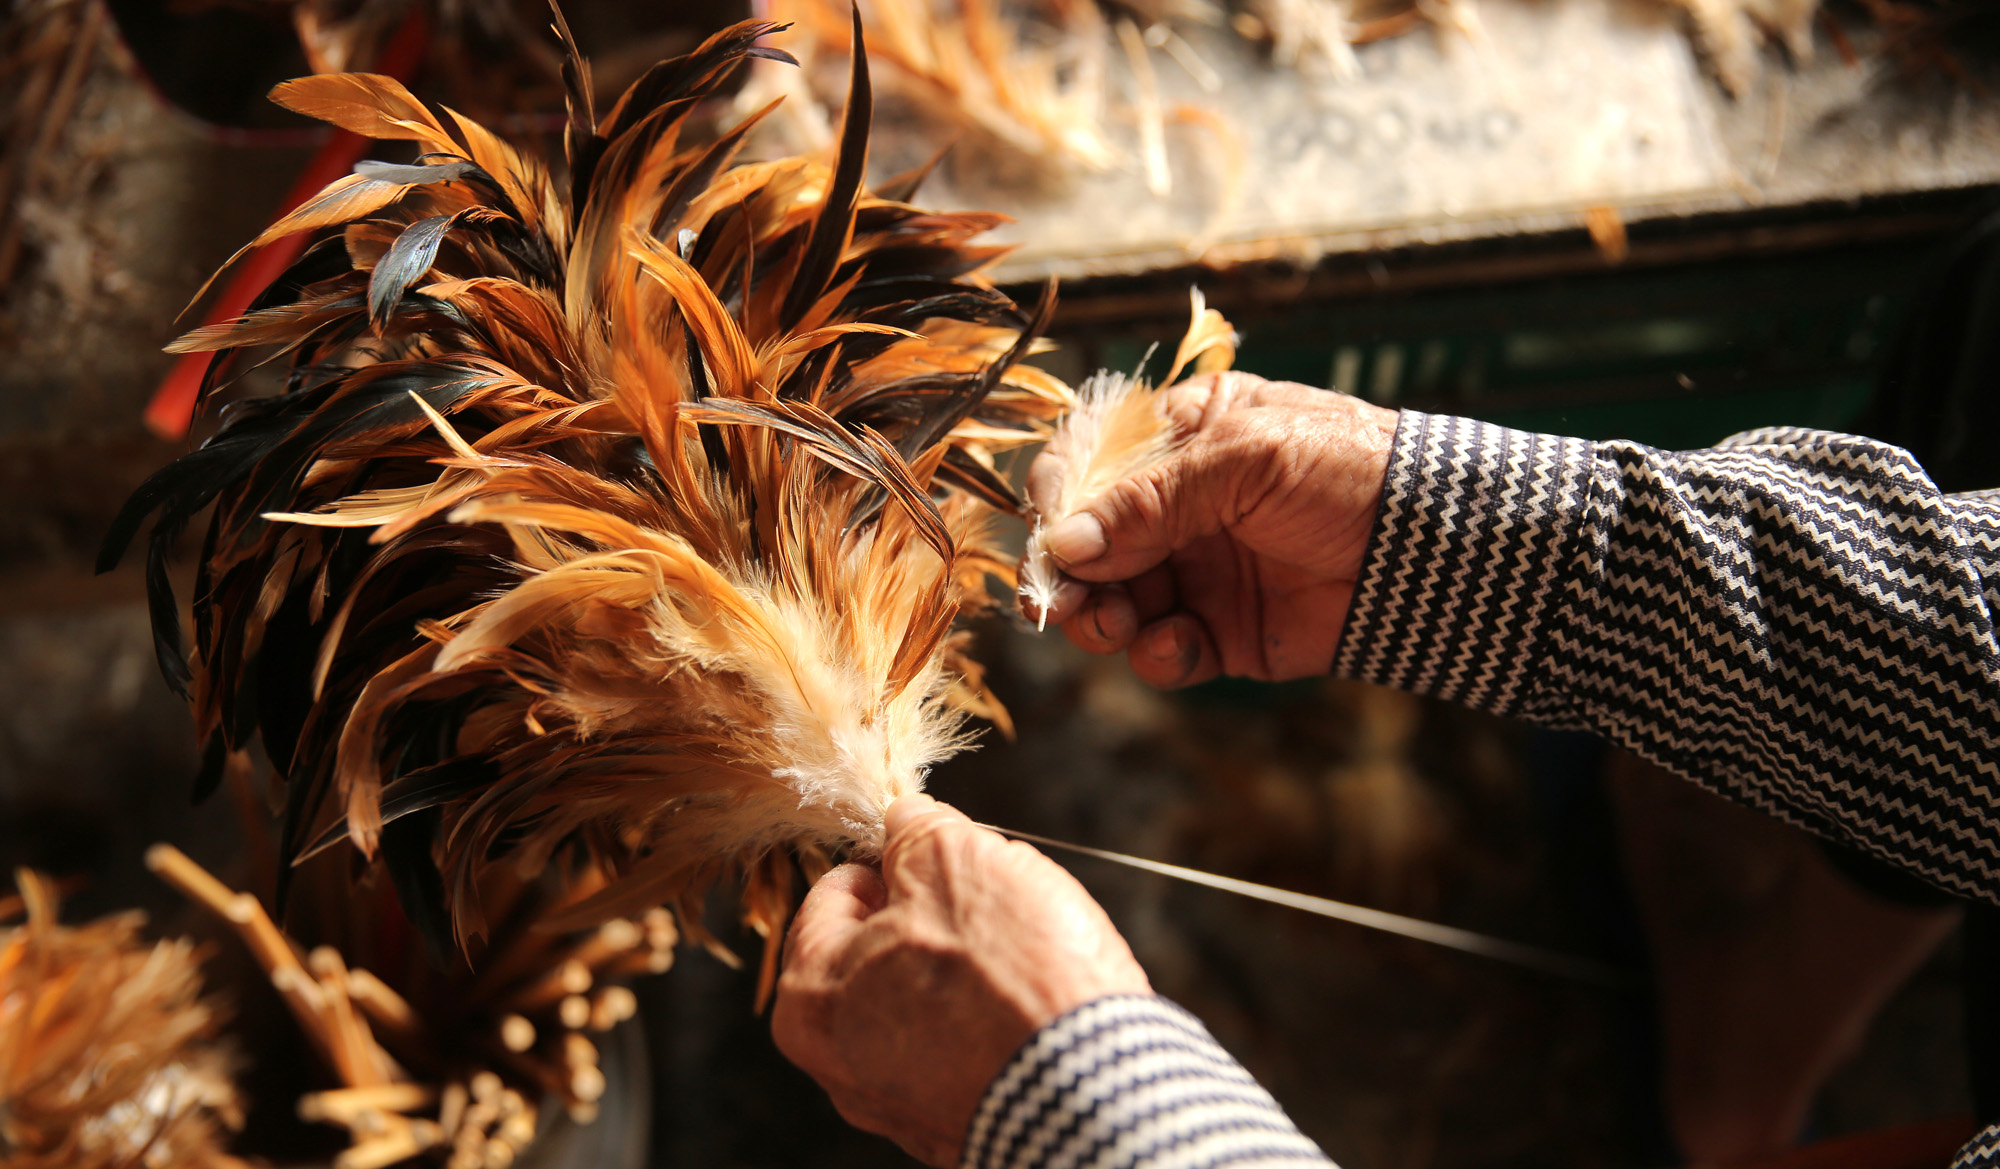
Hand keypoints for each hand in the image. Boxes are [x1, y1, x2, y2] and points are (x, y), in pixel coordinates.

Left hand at [771, 795, 1150, 1166]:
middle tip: (987, 903)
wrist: (1093, 1089)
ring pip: (926, 1003)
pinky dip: (993, 1024)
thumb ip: (917, 832)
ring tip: (1021, 957)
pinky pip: (967, 1052)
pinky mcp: (960, 1127)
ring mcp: (900, 1106)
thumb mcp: (954, 861)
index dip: (891, 862)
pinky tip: (1031, 1005)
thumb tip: (907, 820)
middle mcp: (840, 1067)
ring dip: (968, 973)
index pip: (834, 896)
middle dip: (932, 919)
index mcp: (810, 1001)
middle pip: (879, 954)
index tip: (934, 856)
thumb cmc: (1009, 976)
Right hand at [1026, 371, 1397, 688]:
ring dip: (1101, 620)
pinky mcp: (1220, 632)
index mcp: (1179, 437)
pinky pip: (1161, 652)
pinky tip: (1181, 646)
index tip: (1051, 533)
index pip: (1085, 461)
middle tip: (1062, 603)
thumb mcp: (1244, 460)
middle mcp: (1176, 505)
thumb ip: (1150, 500)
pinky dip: (1158, 656)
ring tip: (1117, 627)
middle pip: (1084, 544)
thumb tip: (1064, 545)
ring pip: (1110, 603)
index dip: (1056, 498)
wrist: (1435, 549)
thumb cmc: (1346, 471)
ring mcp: (1195, 570)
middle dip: (1067, 576)